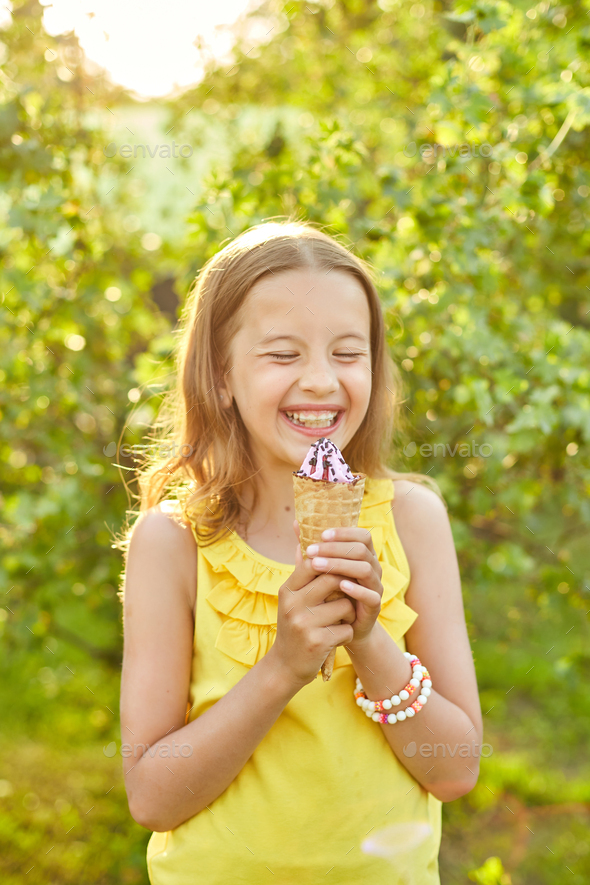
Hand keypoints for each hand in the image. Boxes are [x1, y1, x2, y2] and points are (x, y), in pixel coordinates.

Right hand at [269, 521, 355, 688]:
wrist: (286, 666)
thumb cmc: (295, 625)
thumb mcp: (292, 597)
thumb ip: (301, 568)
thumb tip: (303, 535)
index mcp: (287, 590)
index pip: (315, 562)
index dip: (334, 563)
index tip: (342, 571)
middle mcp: (292, 604)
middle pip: (333, 579)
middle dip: (345, 587)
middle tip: (345, 596)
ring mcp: (304, 624)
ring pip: (344, 604)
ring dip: (348, 613)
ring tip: (338, 620)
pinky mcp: (317, 642)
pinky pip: (347, 628)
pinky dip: (347, 632)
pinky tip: (336, 638)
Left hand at [303, 526, 382, 647]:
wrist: (341, 628)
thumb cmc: (330, 594)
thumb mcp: (319, 570)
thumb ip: (311, 549)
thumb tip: (295, 523)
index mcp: (363, 556)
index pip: (362, 536)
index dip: (344, 533)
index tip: (322, 534)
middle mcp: (373, 568)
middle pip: (361, 550)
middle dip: (335, 548)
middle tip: (311, 550)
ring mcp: (375, 587)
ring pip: (366, 569)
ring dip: (341, 565)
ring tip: (318, 566)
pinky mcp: (374, 606)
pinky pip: (371, 595)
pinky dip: (357, 589)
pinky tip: (341, 585)